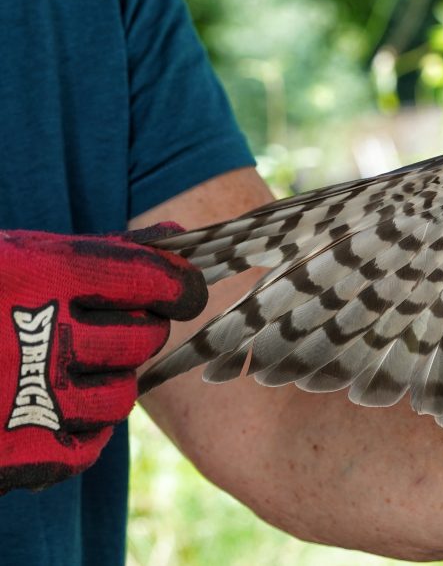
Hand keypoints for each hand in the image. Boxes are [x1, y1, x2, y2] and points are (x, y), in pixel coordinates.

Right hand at [0, 224, 206, 493]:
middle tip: (92, 331)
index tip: (178, 293)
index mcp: (36, 273)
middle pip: (143, 339)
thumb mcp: (17, 259)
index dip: (177, 286)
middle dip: (131, 334)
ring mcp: (26, 398)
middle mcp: (37, 333)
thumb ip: (100, 251)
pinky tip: (43, 410)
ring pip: (121, 396)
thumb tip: (178, 236)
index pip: (151, 279)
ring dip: (105, 384)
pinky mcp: (18, 453)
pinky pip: (90, 446)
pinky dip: (78, 431)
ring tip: (58, 370)